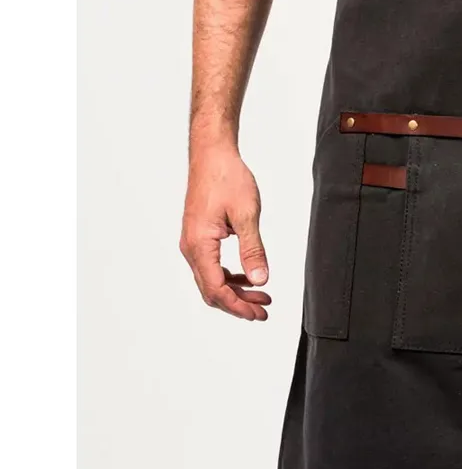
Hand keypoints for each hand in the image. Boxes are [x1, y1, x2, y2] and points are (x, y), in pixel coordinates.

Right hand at [180, 144, 271, 320]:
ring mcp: (193, 243)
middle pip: (211, 290)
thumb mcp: (247, 215)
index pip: (216, 289)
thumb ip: (253, 250)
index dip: (238, 306)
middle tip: (263, 311)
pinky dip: (229, 276)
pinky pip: (211, 266)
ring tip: (261, 297)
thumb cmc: (227, 178)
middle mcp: (191, 248)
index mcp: (199, 245)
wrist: (212, 155)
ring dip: (235, 291)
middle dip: (238, 304)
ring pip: (211, 279)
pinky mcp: (199, 236)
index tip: (258, 313)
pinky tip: (248, 277)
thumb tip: (260, 281)